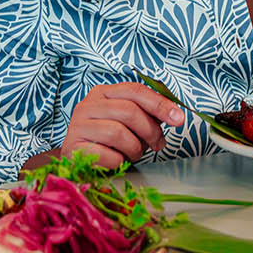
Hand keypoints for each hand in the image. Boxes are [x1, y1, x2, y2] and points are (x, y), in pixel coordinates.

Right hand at [59, 82, 186, 170]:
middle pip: (129, 111)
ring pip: (118, 133)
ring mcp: (78, 125)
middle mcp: (87, 105)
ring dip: (134, 148)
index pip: (135, 91)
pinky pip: (108, 155)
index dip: (160, 104)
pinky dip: (119, 161)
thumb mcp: (129, 123)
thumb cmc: (109, 141)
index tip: (179, 119)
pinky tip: (116, 161)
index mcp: (102, 93)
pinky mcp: (72, 147)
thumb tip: (175, 114)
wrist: (79, 162)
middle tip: (158, 144)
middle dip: (150, 130)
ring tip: (134, 154)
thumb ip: (147, 114)